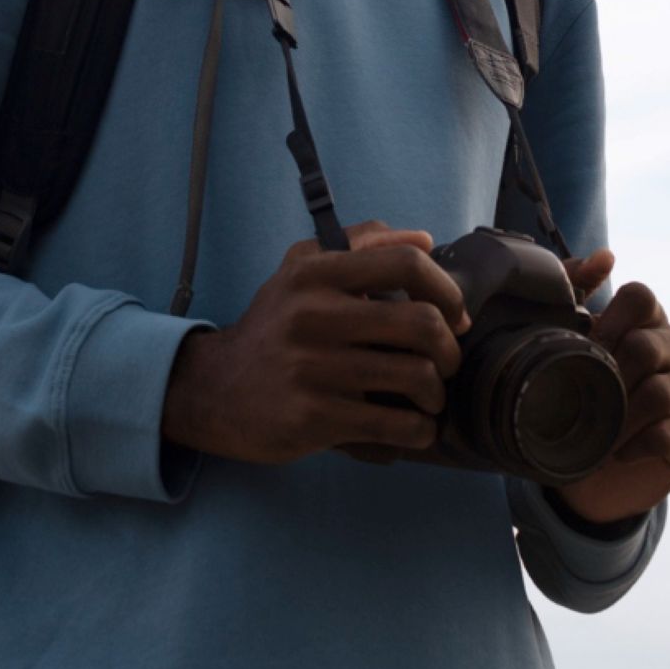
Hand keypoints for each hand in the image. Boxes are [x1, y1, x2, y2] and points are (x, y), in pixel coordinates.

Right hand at [162, 219, 469, 464]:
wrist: (215, 390)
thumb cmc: (273, 327)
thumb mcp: (302, 270)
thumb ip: (361, 244)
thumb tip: (425, 238)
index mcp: (317, 273)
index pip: (406, 263)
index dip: (447, 289)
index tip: (455, 314)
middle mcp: (313, 314)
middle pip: (422, 323)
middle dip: (450, 349)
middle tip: (447, 362)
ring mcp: (311, 367)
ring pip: (415, 377)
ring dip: (436, 394)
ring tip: (429, 397)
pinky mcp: (312, 417)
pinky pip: (394, 425)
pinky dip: (418, 430)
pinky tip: (413, 428)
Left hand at [549, 269, 669, 526]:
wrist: (590, 469)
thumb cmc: (578, 399)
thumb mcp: (564, 346)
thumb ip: (573, 292)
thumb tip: (605, 257)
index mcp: (646, 319)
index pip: (640, 297)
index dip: (610, 322)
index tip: (584, 352)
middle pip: (649, 345)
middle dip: (610, 379)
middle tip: (584, 401)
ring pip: (662, 392)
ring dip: (621, 419)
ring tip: (597, 435)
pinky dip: (641, 444)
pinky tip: (621, 453)